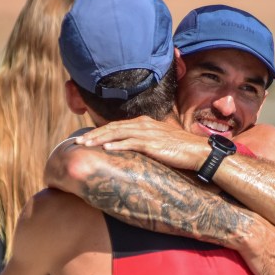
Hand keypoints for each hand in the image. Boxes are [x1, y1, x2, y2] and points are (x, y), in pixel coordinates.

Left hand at [75, 117, 208, 171]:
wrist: (197, 151)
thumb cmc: (179, 149)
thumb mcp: (157, 142)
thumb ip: (143, 142)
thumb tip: (129, 151)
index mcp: (143, 123)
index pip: (116, 126)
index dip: (99, 131)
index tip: (85, 138)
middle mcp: (143, 125)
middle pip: (113, 128)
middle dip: (94, 135)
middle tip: (78, 142)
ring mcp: (147, 133)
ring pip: (118, 134)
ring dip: (100, 139)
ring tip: (86, 145)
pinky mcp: (153, 144)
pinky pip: (131, 143)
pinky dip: (118, 145)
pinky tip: (106, 148)